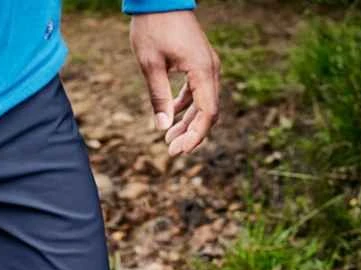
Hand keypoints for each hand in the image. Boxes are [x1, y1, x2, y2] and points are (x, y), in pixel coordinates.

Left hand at [130, 11, 220, 156]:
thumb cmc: (153, 28)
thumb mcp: (150, 65)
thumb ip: (158, 97)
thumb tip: (162, 127)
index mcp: (202, 70)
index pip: (207, 113)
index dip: (195, 136)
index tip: (178, 150)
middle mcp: (210, 69)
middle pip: (208, 112)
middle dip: (192, 134)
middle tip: (171, 150)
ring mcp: (207, 66)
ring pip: (203, 104)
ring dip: (188, 123)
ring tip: (169, 139)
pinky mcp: (199, 63)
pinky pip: (198, 92)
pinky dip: (186, 107)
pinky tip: (170, 117)